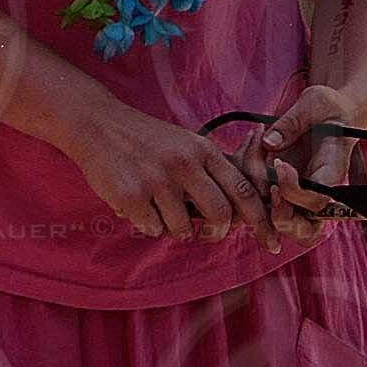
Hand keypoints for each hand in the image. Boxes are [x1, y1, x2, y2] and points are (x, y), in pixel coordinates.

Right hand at [68, 98, 268, 241]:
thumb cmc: (145, 138)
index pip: (244, 191)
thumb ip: (212, 170)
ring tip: (160, 211)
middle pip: (219, 215)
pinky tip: (138, 205)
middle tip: (205, 232)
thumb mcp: (185, 143)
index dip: (262, 221)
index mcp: (201, 150)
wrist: (95, 123)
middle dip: (216, 231)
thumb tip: (243, 211)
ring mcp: (155, 179)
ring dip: (174, 228)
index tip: (271, 242)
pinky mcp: (130, 195)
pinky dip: (148, 223)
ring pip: (183, 229)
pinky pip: (152, 228)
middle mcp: (182, 163)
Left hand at [230, 84, 360, 246]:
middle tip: (264, 182)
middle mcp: (316, 193)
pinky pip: (256, 195)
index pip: (316, 201)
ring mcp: (296, 194)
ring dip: (253, 187)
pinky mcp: (278, 187)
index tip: (280, 164)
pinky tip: (252, 141)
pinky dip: (244, 172)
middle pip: (300, 229)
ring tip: (256, 143)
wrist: (328, 113)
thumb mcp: (315, 104)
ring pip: (273, 217)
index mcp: (332, 174)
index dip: (293, 191)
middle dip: (276, 213)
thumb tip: (269, 143)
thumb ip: (293, 123)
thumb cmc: (327, 109)